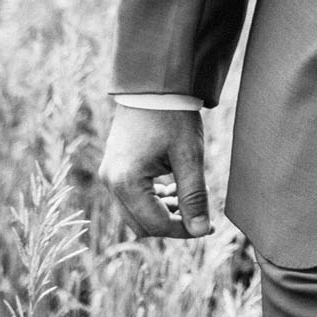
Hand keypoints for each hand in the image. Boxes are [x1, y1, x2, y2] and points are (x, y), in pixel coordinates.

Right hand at [98, 105, 212, 237]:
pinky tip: (175, 188)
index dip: (184, 229)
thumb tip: (200, 231)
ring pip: (135, 213)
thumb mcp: (189, 157)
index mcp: (127, 181)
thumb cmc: (173, 117)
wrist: (152, 86)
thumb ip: (194, 196)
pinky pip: (131, 198)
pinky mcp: (113, 168)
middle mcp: (111, 182)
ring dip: (163, 213)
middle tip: (201, 215)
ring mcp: (109, 175)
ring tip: (190, 197)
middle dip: (173, 224)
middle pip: (142, 224)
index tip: (207, 226)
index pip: (156, 224)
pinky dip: (153, 200)